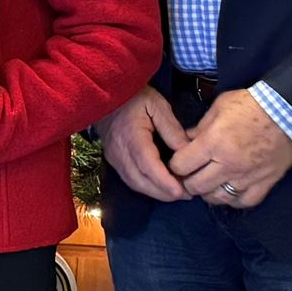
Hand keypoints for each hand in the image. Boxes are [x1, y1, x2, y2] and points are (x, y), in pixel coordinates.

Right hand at [101, 87, 189, 201]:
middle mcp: (120, 152)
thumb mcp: (157, 106)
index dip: (164, 182)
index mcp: (132, 137)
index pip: (148, 166)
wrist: (105, 95)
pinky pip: (130, 180)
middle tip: (186, 195)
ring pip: (134, 184)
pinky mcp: (113, 160)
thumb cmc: (134, 97)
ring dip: (155, 193)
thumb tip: (186, 151)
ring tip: (177, 193)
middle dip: (164, 193)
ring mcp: (114, 158)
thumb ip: (172, 129)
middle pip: (141, 181)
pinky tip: (160, 187)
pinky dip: (146, 187)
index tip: (181, 191)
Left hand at [166, 90, 291, 208]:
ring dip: (209, 192)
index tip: (181, 161)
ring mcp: (247, 176)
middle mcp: (228, 164)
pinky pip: (244, 202)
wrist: (291, 111)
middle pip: (196, 186)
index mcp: (213, 142)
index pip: (181, 165)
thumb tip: (185, 141)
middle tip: (192, 175)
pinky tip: (231, 190)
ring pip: (218, 198)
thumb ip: (200, 127)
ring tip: (210, 183)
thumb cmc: (253, 104)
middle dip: (189, 181)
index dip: (176, 164)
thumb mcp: (220, 106)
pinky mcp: (265, 182)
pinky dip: (234, 199)